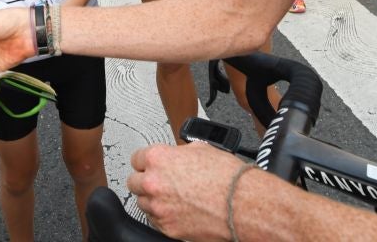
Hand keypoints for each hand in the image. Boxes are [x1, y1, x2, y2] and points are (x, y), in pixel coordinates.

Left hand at [128, 143, 247, 240]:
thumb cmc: (227, 177)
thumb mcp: (200, 150)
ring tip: (173, 197)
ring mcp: (159, 207)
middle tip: (160, 181)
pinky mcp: (167, 227)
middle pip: (134, 181)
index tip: (150, 165)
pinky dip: (163, 216)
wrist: (242, 204)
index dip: (146, 161)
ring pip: (143, 203)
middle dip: (146, 180)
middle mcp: (153, 183)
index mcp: (158, 159)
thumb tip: (175, 157)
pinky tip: (178, 210)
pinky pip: (155, 220)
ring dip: (153, 199)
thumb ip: (178, 154)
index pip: (136, 158)